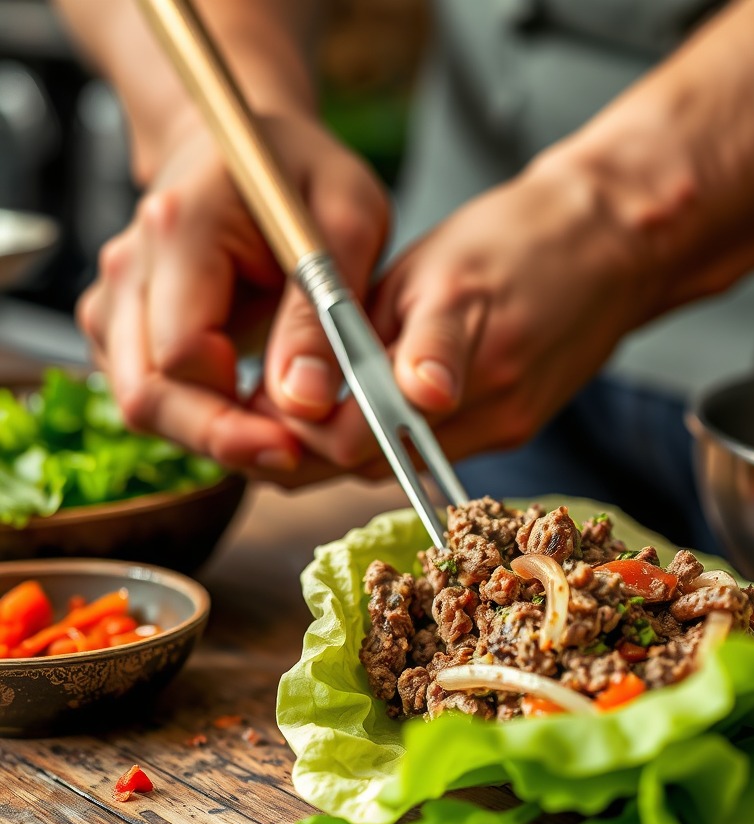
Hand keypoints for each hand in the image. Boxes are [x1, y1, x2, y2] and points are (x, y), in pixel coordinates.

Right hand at [78, 114, 390, 481]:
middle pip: (148, 393)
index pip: (180, 353)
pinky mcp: (127, 326)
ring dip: (214, 437)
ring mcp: (120, 298)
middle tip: (295, 459)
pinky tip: (260, 419)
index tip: (299, 439)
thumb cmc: (305, 172)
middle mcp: (132, 265)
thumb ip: (325, 307)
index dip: (235, 413)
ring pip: (145, 404)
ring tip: (287, 442)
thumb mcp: (350, 218)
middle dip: (223, 441)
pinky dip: (205, 418)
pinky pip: (154, 394)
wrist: (256, 150)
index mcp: (180, 225)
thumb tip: (305, 399)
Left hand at [275, 153, 648, 474]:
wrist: (610, 245)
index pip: (351, 437)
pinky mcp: (522, 430)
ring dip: (360, 449)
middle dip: (319, 449)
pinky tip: (382, 411)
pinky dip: (403, 442)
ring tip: (324, 409)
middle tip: (280, 417)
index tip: (264, 411)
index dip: (299, 433)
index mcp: (449, 342)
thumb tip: (296, 395)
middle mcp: (487, 397)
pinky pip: (441, 455)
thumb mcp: (418, 269)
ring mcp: (510, 422)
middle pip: (375, 467)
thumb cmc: (507, 240)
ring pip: (404, 469)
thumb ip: (362, 334)